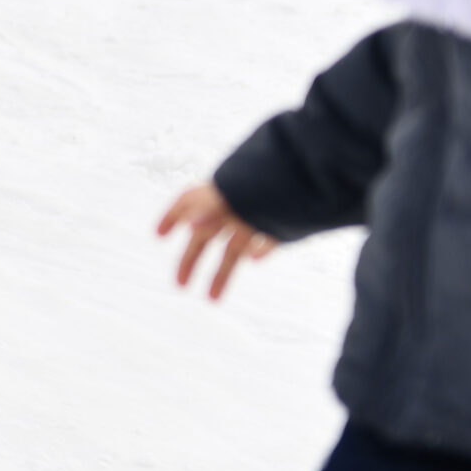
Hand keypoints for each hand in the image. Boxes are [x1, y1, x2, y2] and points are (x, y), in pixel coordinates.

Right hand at [156, 183, 274, 300]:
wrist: (311, 172)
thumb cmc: (268, 179)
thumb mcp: (234, 195)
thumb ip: (211, 208)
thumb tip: (192, 225)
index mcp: (218, 195)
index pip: (187, 203)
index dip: (171, 217)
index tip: (158, 235)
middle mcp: (234, 207)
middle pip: (206, 237)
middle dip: (191, 260)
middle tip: (179, 284)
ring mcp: (257, 216)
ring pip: (234, 248)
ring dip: (222, 273)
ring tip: (212, 299)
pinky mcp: (280, 225)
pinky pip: (266, 242)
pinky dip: (260, 252)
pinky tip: (254, 260)